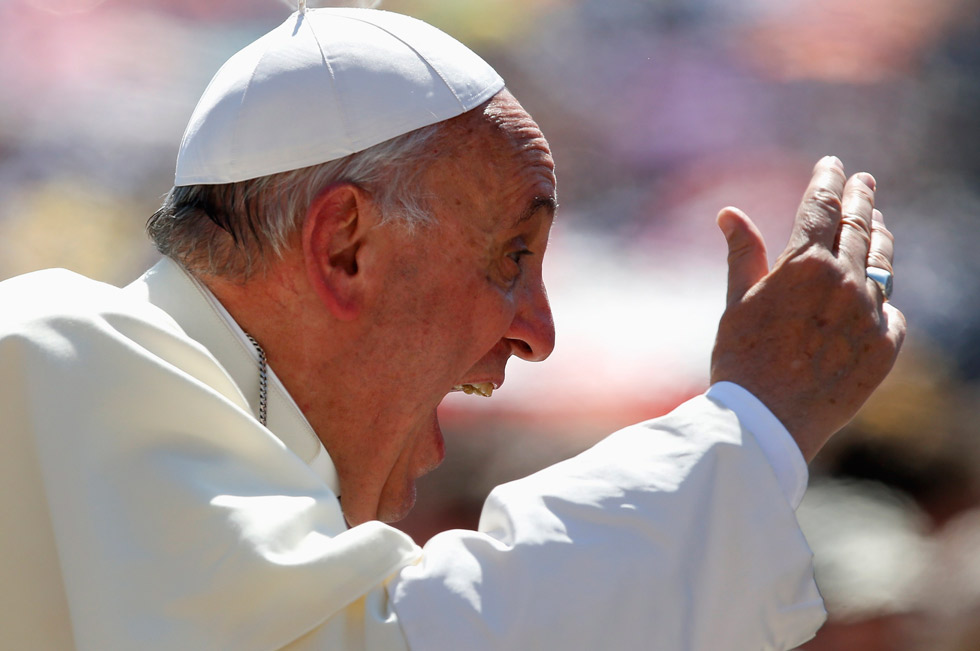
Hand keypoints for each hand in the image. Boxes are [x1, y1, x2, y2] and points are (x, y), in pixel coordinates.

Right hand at [710, 156, 905, 461]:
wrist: (768, 421)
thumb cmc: (741, 360)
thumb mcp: (737, 301)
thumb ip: (743, 254)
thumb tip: (730, 213)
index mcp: (805, 265)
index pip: (822, 207)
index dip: (828, 181)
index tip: (832, 165)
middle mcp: (845, 282)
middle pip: (859, 226)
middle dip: (862, 198)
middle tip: (864, 180)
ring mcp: (870, 315)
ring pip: (882, 264)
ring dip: (880, 237)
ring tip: (879, 221)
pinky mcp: (885, 347)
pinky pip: (890, 310)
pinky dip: (882, 295)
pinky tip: (879, 288)